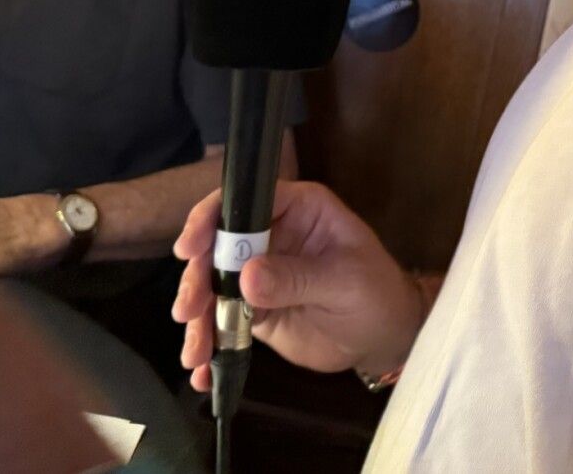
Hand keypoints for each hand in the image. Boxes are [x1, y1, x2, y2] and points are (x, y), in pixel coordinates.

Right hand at [172, 181, 426, 390]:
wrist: (383, 337)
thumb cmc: (377, 292)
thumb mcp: (346, 280)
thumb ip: (297, 277)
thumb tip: (246, 277)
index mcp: (298, 208)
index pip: (246, 201)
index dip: (212, 219)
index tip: (190, 249)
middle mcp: (271, 233)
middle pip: (218, 245)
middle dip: (197, 278)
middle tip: (189, 310)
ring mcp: (257, 272)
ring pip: (212, 285)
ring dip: (198, 317)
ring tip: (196, 353)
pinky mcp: (251, 308)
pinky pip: (221, 320)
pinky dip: (210, 343)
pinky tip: (204, 369)